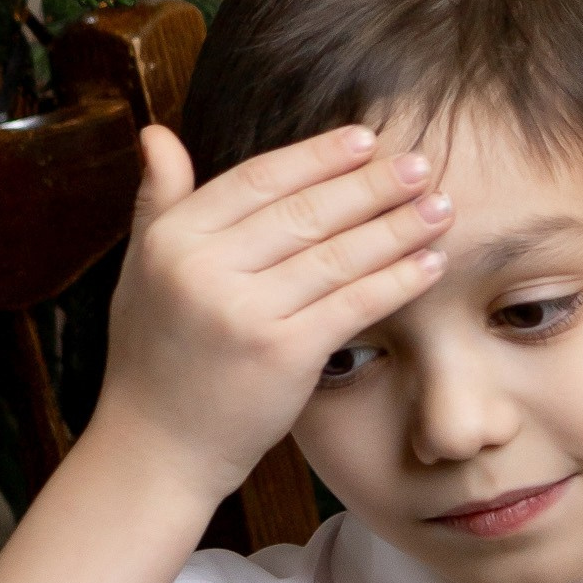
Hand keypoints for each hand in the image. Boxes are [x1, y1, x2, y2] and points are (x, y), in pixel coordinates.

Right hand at [95, 121, 449, 500]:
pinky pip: (353, 305)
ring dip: (397, 227)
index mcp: (172, 240)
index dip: (317, 156)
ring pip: (337, 255)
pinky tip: (429, 264)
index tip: (364, 139)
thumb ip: (158, 200)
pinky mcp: (283, 355)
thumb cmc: (154, 356)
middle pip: (306, 212)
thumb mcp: (141, 269)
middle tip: (422, 163)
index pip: (258, 180)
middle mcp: (204, 269)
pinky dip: (397, 281)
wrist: (155, 449)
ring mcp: (244, 313)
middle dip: (371, 185)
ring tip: (440, 207)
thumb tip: (157, 132)